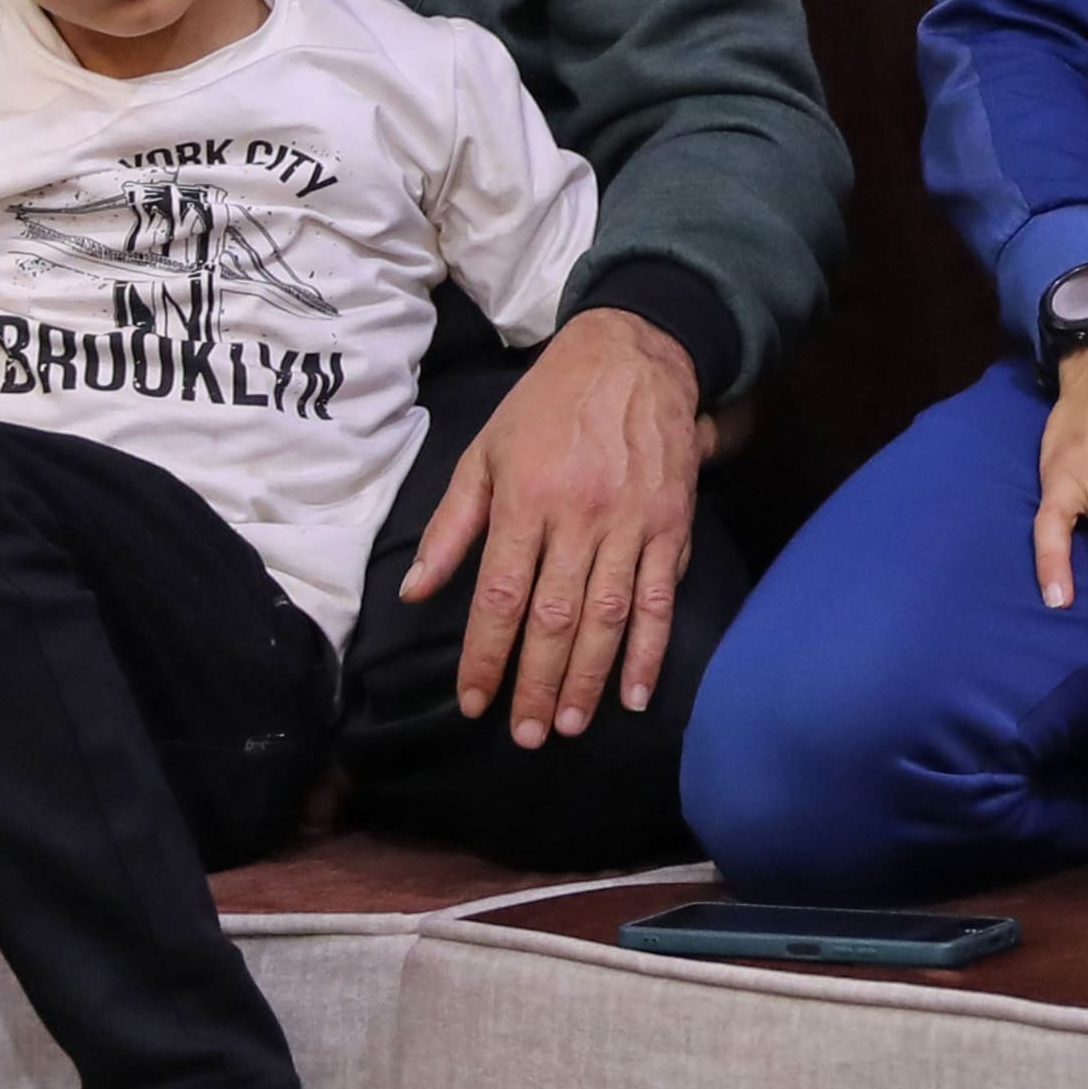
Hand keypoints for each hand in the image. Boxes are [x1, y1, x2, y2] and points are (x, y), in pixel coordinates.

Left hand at [409, 309, 705, 740]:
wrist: (635, 353)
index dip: (485, 655)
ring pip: (608, 616)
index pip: (500, 595)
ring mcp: (631, 523)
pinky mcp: (671, 525)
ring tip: (571, 725)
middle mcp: (579, 516)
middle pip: (555, 617)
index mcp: (525, 499)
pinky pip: (661, 598)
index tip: (473, 702)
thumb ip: (452, 525)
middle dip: (537, 683)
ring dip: (590, 679)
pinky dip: (649, 650)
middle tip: (526, 735)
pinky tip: (636, 694)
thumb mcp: (484, 452)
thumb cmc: (548, 404)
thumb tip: (415, 592)